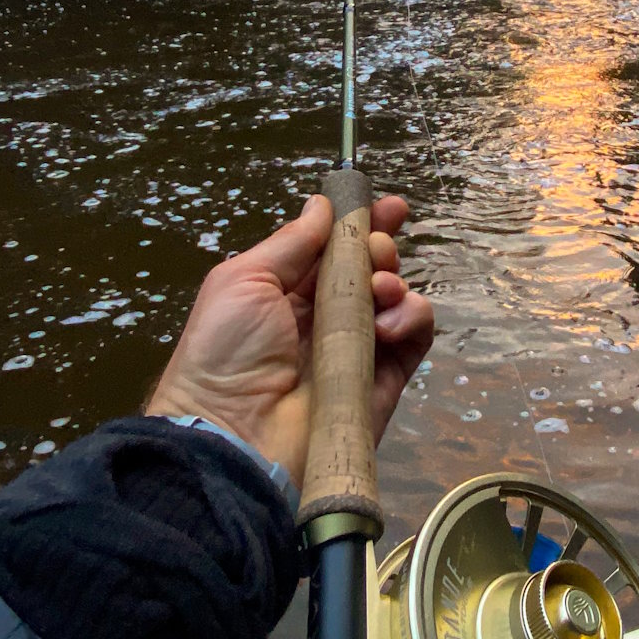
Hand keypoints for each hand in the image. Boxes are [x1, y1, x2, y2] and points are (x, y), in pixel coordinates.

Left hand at [146, 193, 434, 488]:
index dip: (360, 224)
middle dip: (380, 248)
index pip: (333, 250)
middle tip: (376, 250)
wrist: (234, 435)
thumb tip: (323, 204)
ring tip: (378, 291)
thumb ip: (291, 242)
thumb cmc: (224, 351)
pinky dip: (412, 318)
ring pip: (396, 300)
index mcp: (286, 293)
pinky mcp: (383, 380)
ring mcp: (357, 350)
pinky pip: (414, 339)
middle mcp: (324, 318)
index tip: (386, 204)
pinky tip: (389, 322)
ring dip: (393, 282)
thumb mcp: (243, 279)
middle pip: (369, 270)